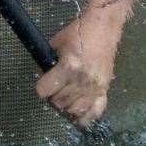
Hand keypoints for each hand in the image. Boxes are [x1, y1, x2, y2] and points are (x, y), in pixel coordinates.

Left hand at [35, 11, 121, 127]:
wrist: (103, 29)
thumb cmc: (76, 33)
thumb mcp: (55, 44)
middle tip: (54, 90)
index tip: (42, 85)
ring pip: (75, 110)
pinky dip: (84, 116)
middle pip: (59, 102)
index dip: (41, 88)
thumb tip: (42, 77)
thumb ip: (47, 62)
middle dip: (52, 97)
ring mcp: (95, 87)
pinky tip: (77, 113)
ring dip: (66, 107)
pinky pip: (95, 112)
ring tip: (64, 98)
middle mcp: (82, 80)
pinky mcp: (105, 90)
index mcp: (68, 67)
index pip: (45, 90)